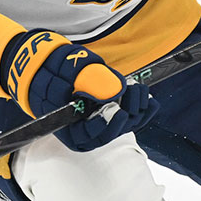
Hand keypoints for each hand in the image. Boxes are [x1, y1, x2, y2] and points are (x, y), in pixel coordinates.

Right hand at [2, 30, 157, 151]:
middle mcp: (86, 130)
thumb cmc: (54, 71)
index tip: (115, 110)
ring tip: (139, 90)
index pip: (88, 134)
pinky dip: (141, 108)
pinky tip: (150, 100)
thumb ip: (88, 79)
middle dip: (125, 115)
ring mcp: (101, 121)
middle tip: (131, 95)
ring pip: (124, 124)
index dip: (104, 124)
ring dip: (136, 109)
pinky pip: (130, 117)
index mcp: (69, 128)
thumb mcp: (65, 71)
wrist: (51, 67)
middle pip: (111, 131)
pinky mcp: (112, 112)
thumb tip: (115, 89)